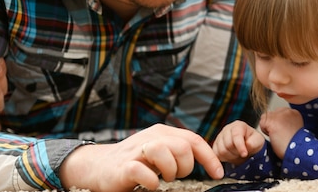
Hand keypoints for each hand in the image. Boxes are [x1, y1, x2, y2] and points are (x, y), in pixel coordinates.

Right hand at [59, 123, 223, 191]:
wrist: (98, 167)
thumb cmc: (135, 162)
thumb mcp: (159, 152)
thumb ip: (178, 152)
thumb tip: (209, 164)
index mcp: (162, 133)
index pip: (193, 140)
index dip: (209, 158)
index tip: (218, 174)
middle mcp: (151, 137)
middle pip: (183, 146)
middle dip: (186, 166)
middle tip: (175, 177)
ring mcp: (137, 151)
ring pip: (164, 151)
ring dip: (170, 171)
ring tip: (163, 179)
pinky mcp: (124, 166)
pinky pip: (144, 172)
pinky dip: (152, 182)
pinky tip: (150, 184)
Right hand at [212, 120, 264, 165]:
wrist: (247, 147)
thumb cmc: (253, 142)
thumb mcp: (258, 141)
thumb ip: (254, 142)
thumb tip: (248, 144)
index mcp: (238, 125)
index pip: (236, 135)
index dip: (240, 146)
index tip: (244, 154)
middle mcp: (227, 129)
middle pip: (228, 145)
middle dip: (236, 152)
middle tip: (242, 154)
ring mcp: (219, 137)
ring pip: (221, 151)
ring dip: (230, 156)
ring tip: (237, 155)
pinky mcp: (215, 145)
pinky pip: (216, 155)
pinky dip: (224, 159)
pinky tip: (230, 156)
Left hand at [259, 107, 302, 158]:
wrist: (297, 151)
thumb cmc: (295, 145)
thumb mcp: (294, 129)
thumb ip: (287, 122)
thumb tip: (277, 123)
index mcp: (294, 113)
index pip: (278, 113)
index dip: (278, 123)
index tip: (283, 132)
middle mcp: (287, 111)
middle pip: (271, 114)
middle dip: (273, 123)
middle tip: (280, 134)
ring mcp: (279, 115)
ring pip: (265, 117)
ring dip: (268, 126)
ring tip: (277, 135)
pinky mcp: (272, 120)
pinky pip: (262, 123)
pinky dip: (264, 130)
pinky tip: (273, 136)